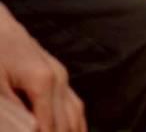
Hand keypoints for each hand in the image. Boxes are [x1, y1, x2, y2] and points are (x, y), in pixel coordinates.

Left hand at [0, 3, 85, 131]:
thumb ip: (13, 114)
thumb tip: (35, 130)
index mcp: (44, 82)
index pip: (50, 128)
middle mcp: (59, 79)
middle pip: (66, 124)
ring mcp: (61, 76)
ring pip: (75, 116)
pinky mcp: (57, 75)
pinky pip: (74, 106)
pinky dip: (75, 125)